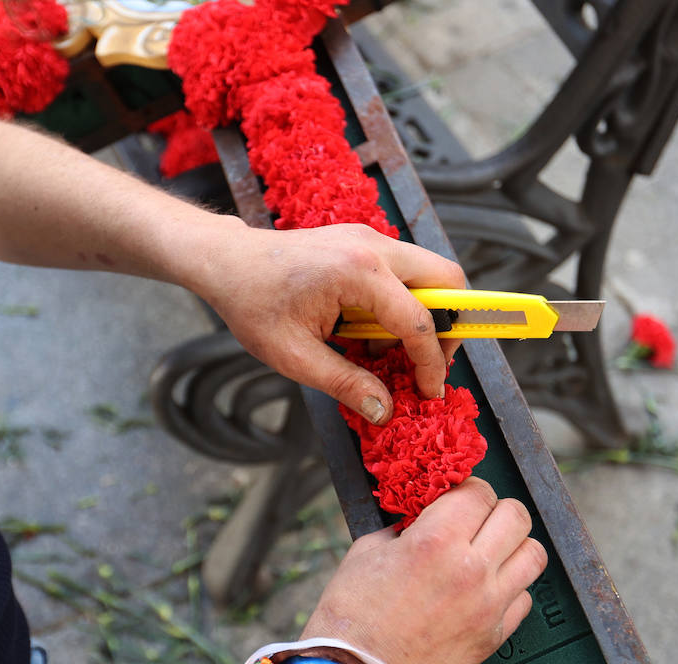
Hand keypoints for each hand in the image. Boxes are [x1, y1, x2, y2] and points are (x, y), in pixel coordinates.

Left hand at [195, 221, 465, 423]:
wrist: (227, 262)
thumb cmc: (252, 304)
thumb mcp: (294, 356)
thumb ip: (345, 384)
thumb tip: (385, 410)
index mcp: (357, 272)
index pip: (419, 321)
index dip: (431, 363)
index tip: (429, 392)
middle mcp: (373, 246)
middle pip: (448, 280)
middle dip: (450, 326)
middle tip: (428, 362)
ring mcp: (371, 238)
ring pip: (432, 274)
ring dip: (425, 315)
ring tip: (386, 350)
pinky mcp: (364, 242)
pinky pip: (407, 273)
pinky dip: (404, 303)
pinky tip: (369, 331)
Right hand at [299, 478, 545, 663]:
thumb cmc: (351, 615)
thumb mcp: (367, 551)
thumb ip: (404, 528)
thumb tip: (424, 518)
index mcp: (435, 541)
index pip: (479, 493)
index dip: (469, 490)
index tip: (458, 499)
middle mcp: (470, 569)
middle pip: (516, 516)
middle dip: (496, 511)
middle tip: (477, 521)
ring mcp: (488, 605)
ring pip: (533, 555)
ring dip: (513, 547)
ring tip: (490, 553)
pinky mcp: (493, 636)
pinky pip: (524, 598)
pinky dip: (510, 589)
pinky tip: (484, 591)